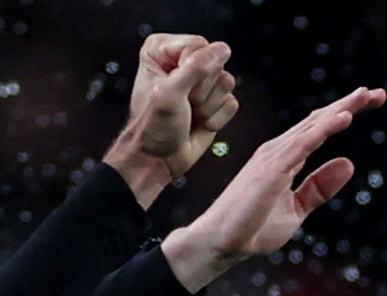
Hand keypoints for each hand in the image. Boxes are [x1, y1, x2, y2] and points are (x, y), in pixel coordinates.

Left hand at [102, 35, 237, 205]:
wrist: (158, 158)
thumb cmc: (154, 125)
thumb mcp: (170, 93)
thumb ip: (196, 68)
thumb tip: (223, 49)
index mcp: (163, 50)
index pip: (199, 46)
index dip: (195, 71)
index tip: (178, 90)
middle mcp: (183, 61)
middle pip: (216, 65)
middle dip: (202, 91)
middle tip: (184, 105)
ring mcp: (201, 82)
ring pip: (227, 83)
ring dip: (209, 106)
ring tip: (191, 114)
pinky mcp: (215, 102)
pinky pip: (232, 103)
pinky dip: (217, 118)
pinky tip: (200, 123)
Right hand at [159, 86, 385, 292]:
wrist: (224, 242)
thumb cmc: (254, 226)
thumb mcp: (298, 207)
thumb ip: (320, 187)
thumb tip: (349, 164)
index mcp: (287, 157)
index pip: (320, 129)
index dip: (344, 114)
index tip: (370, 103)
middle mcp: (280, 150)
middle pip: (319, 120)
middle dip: (349, 104)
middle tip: (378, 93)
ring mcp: (275, 156)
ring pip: (314, 126)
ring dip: (341, 109)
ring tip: (366, 95)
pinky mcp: (272, 168)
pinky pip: (304, 143)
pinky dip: (325, 129)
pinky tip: (344, 117)